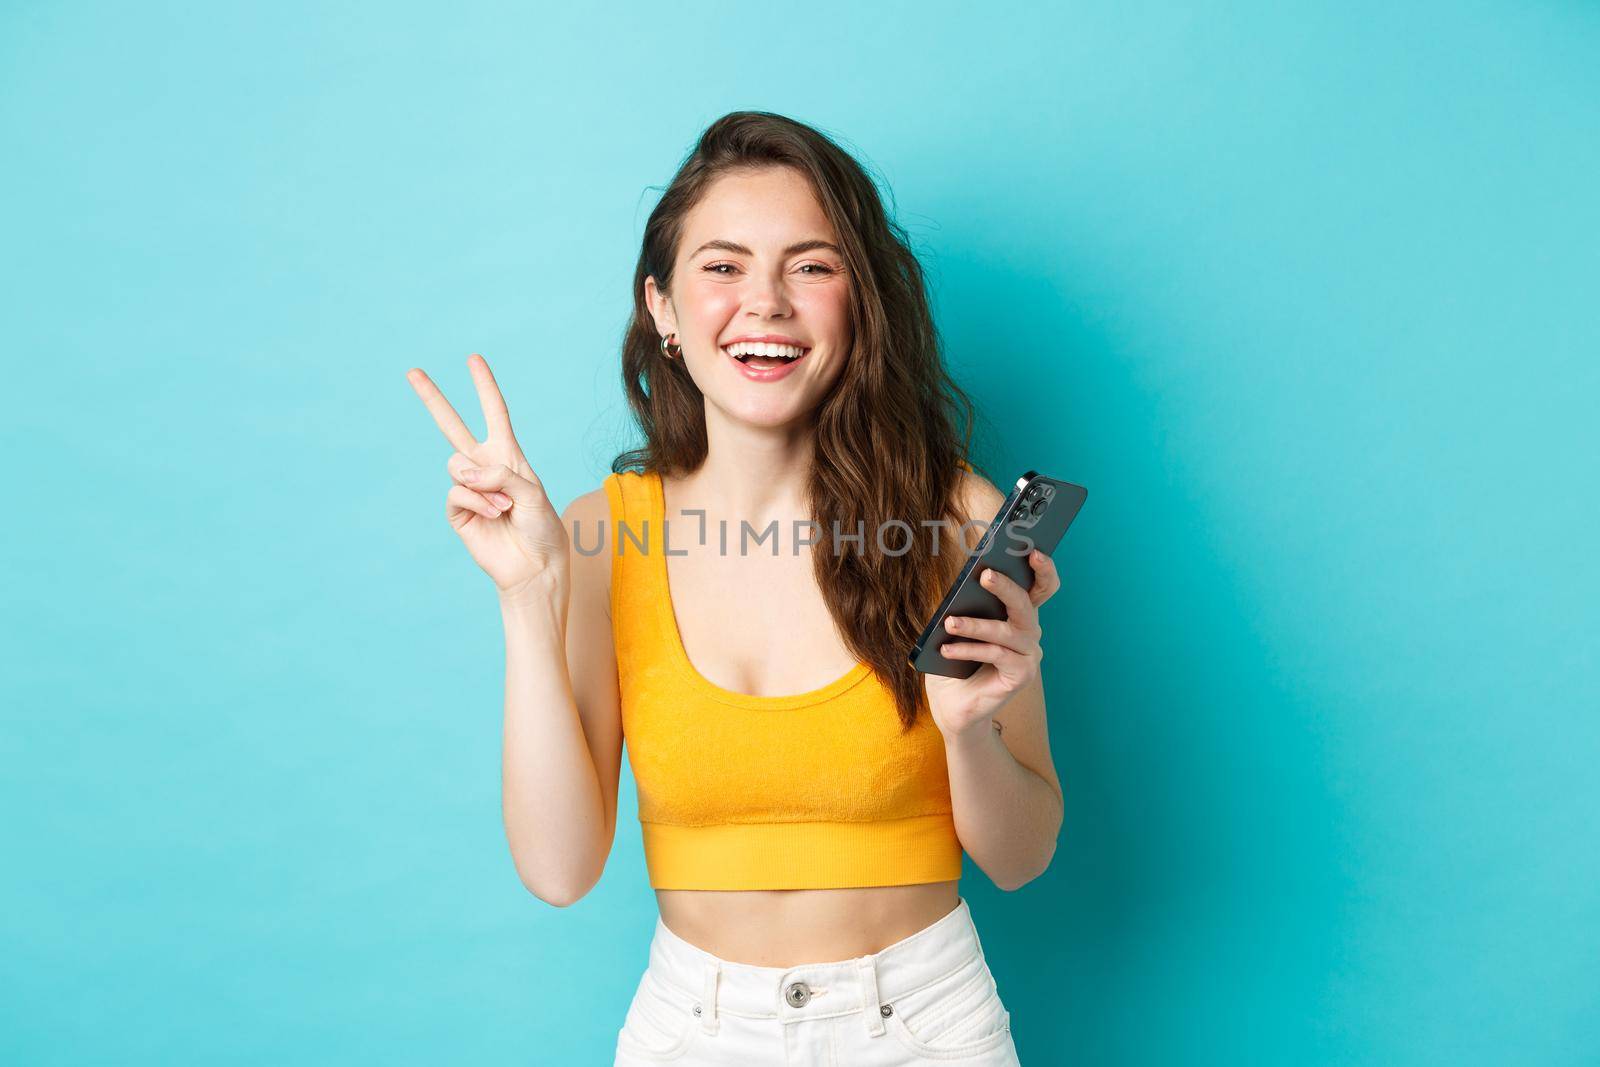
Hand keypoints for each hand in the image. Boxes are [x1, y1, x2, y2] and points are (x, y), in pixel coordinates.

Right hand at [406, 354, 568, 597]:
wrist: (534, 566)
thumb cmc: (542, 528)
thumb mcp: (533, 493)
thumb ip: (501, 474)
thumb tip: (463, 472)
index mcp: (508, 455)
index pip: (494, 413)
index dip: (484, 386)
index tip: (474, 359)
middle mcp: (485, 467)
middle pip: (452, 426)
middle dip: (432, 398)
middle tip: (412, 371)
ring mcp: (469, 489)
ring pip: (456, 464)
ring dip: (484, 484)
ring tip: (504, 505)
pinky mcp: (458, 512)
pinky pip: (456, 491)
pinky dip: (478, 502)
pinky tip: (495, 515)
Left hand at [922, 549, 1061, 742]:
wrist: (953, 708)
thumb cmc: (954, 664)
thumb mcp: (955, 629)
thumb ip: (963, 607)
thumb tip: (960, 584)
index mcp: (1017, 616)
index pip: (1040, 588)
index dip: (1043, 569)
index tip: (1033, 550)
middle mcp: (1029, 633)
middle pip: (1026, 604)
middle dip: (1006, 586)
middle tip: (985, 574)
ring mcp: (1028, 655)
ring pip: (1007, 631)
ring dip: (976, 624)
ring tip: (950, 621)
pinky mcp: (1021, 675)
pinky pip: (996, 655)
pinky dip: (970, 650)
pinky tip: (947, 649)